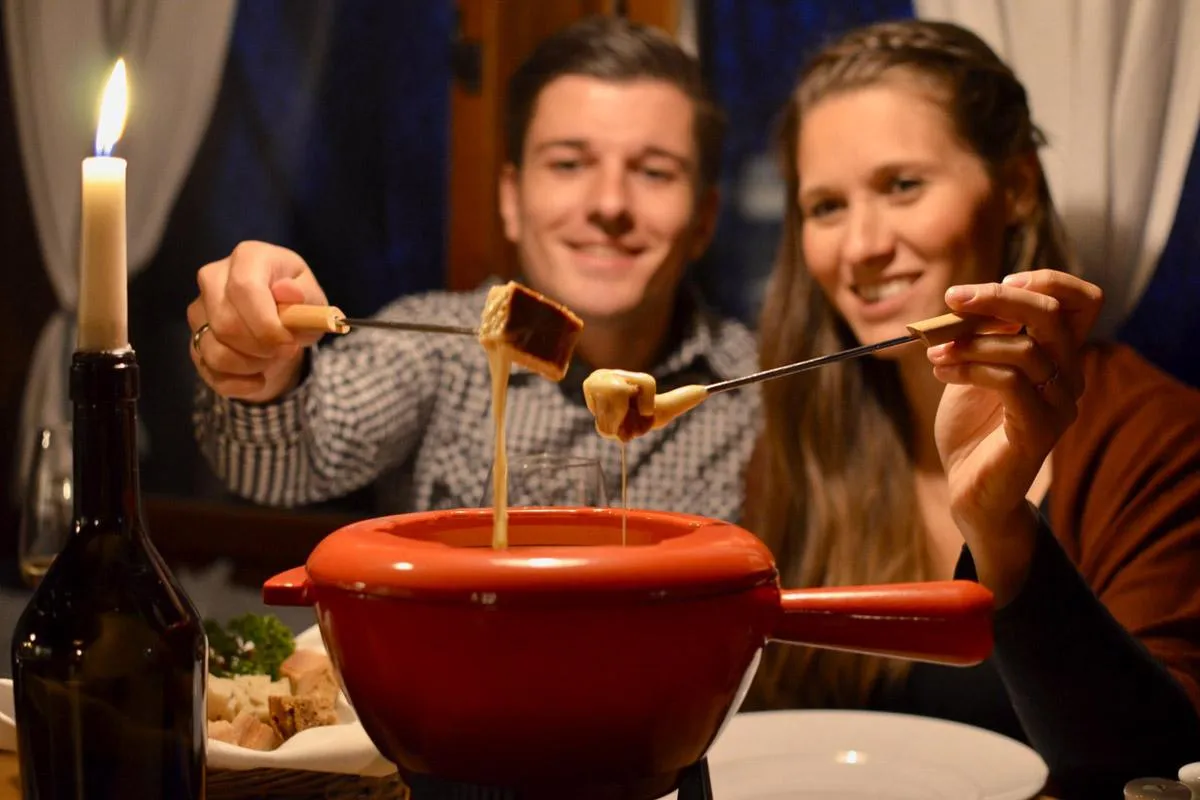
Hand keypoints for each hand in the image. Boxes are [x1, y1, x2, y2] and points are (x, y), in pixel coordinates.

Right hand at [186, 241, 328, 402]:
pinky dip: (241, 383)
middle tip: (285, 350)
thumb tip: (287, 291)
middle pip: (226, 324)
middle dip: (261, 347)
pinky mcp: (193, 340)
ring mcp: (198, 310)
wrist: (281, 324)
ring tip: (272, 357)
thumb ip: (306, 298)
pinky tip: (259, 376)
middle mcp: (213, 277)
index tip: (288, 342)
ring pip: (214, 351)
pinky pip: (210, 371)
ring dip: (251, 365)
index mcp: (248, 257)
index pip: (244, 288)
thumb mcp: (313, 301)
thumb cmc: (298, 306)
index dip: (267, 324)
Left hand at [927, 269, 1102, 601]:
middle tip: (952, 298)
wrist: (968, 488)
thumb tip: (965, 298)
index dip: (1047, 280)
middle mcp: (1070, 377)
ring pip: (1025, 348)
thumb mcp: (971, 366)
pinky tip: (942, 372)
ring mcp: (1060, 405)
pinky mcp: (1039, 431)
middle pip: (1053, 314)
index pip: (1082, 301)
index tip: (999, 280)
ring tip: (934, 352)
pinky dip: (970, 368)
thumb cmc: (970, 427)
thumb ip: (978, 333)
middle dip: (998, 298)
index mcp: (1059, 355)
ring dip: (969, 341)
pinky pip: (1010, 382)